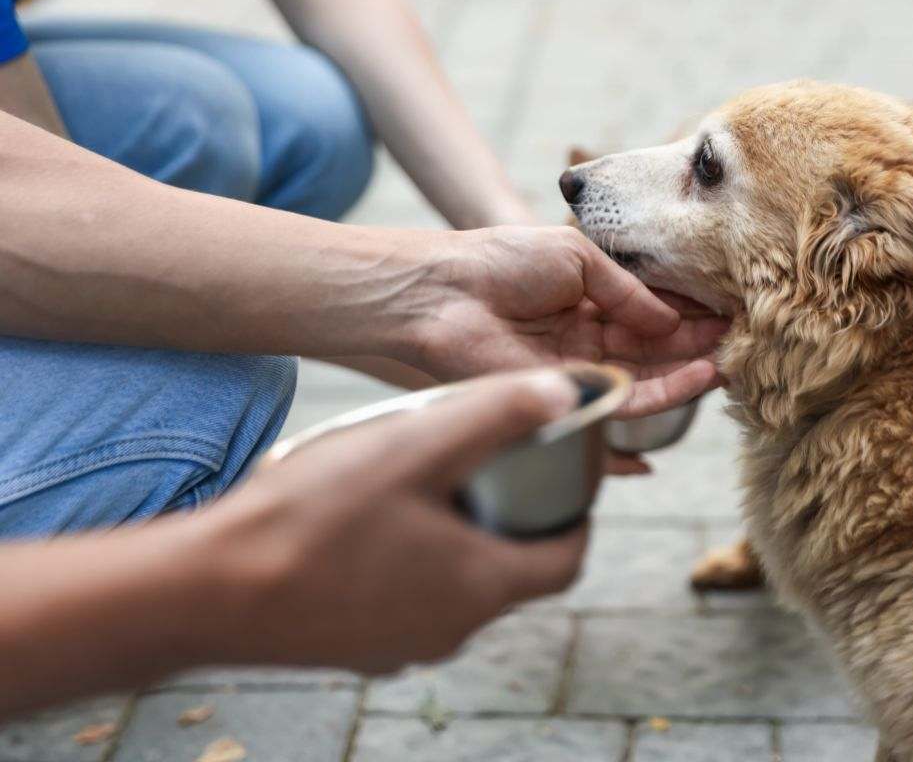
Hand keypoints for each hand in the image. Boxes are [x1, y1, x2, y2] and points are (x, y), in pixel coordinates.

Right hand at [200, 369, 588, 671]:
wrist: (208, 591)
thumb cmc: (314, 516)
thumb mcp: (414, 448)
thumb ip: (495, 415)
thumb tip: (564, 391)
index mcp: (482, 585)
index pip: (566, 560)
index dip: (576, 517)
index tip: (565, 479)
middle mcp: (452, 628)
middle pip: (514, 572)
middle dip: (516, 520)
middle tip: (496, 469)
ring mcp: (402, 645)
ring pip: (459, 588)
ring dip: (461, 541)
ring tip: (430, 488)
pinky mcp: (357, 648)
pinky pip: (408, 603)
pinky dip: (413, 566)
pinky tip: (372, 526)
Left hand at [410, 225, 728, 417]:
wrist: (445, 291)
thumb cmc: (502, 260)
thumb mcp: (578, 257)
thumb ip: (629, 290)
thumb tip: (675, 320)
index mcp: (591, 298)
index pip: (654, 308)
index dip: (692, 309)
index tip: (732, 305)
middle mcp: (590, 337)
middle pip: (658, 347)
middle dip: (700, 342)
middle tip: (746, 337)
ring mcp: (581, 368)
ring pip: (649, 378)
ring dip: (692, 370)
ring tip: (732, 360)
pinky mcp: (568, 394)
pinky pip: (625, 402)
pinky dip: (664, 394)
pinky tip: (699, 379)